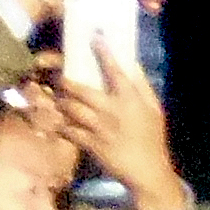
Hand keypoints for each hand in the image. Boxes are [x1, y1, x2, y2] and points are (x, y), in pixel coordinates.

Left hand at [38, 48, 187, 209]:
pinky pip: (69, 130)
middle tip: (58, 75)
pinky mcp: (91, 144)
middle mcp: (113, 112)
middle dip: (66, 81)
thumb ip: (142, 85)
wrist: (148, 172)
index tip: (94, 37)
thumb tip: (131, 63)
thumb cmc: (152, 138)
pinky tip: (57, 120)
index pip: (115, 71)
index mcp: (130, 100)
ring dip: (61, 101)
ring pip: (71, 109)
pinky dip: (61, 124)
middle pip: (82, 90)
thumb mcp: (154, 110)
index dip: (104, 52)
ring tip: (55, 96)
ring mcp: (100, 129)